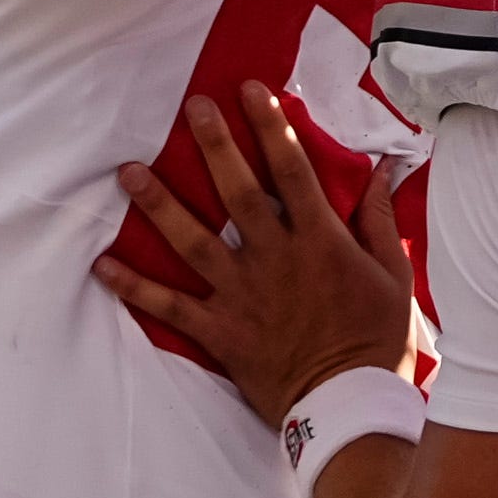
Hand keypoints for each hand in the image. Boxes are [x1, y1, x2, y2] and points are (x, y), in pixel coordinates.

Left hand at [94, 84, 419, 433]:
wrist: (350, 407)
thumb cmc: (378, 342)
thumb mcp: (395, 276)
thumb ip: (380, 220)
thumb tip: (382, 169)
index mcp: (320, 241)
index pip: (292, 171)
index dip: (270, 127)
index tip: (250, 90)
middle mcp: (275, 259)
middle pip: (237, 193)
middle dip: (214, 145)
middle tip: (191, 107)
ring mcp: (242, 294)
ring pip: (193, 241)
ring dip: (159, 205)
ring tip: (129, 172)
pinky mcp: (220, 331)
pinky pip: (169, 307)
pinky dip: (134, 288)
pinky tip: (103, 265)